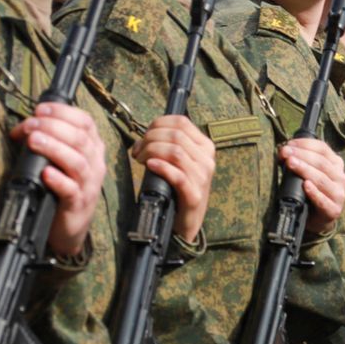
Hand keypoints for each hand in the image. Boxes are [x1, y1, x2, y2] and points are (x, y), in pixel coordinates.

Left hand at [13, 103, 105, 257]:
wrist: (70, 227)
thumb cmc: (63, 188)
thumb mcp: (61, 160)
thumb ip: (50, 141)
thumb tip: (24, 127)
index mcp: (92, 148)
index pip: (85, 122)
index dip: (63, 112)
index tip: (40, 109)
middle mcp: (95, 164)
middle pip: (80, 138)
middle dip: (53, 127)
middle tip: (30, 125)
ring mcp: (89, 184)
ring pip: (77, 162)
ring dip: (54, 148)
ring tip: (33, 141)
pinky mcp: (79, 204)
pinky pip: (71, 190)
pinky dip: (58, 179)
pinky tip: (45, 173)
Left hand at [135, 115, 214, 244]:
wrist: (187, 221)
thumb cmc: (178, 189)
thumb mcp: (180, 162)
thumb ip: (169, 145)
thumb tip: (145, 136)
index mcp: (205, 146)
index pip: (181, 122)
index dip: (157, 124)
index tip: (143, 136)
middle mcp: (207, 159)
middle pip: (175, 135)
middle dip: (150, 139)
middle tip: (137, 151)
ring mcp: (202, 177)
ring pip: (176, 152)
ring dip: (152, 151)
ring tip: (140, 159)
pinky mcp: (194, 195)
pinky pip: (178, 175)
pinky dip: (161, 167)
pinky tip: (150, 166)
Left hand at [281, 138, 344, 237]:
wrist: (318, 218)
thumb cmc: (312, 192)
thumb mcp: (309, 173)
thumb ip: (301, 161)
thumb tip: (284, 152)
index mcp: (336, 164)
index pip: (322, 148)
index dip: (305, 144)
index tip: (289, 144)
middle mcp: (340, 177)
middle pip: (321, 162)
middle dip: (301, 155)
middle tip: (286, 153)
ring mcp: (339, 194)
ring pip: (321, 178)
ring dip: (304, 169)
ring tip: (291, 164)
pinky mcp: (334, 210)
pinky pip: (323, 200)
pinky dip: (313, 192)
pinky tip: (305, 186)